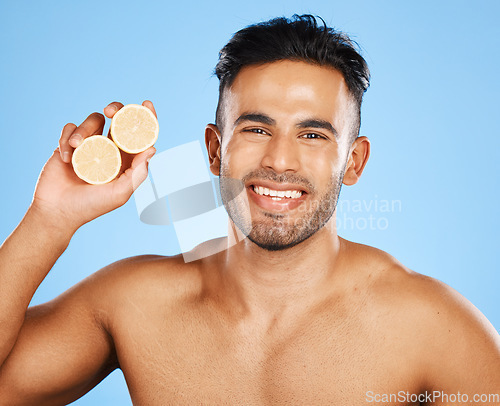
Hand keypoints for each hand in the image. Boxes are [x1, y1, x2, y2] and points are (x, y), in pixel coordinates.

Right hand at [31, 101, 156, 231]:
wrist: (57, 211)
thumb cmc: (91, 206)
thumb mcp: (119, 193)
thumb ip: (137, 174)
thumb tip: (152, 149)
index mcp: (125, 160)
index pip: (139, 136)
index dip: (146, 119)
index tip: (146, 104)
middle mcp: (110, 149)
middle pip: (118, 119)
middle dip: (117, 109)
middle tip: (111, 111)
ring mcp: (89, 145)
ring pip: (93, 120)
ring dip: (84, 129)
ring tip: (75, 147)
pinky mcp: (68, 144)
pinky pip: (70, 128)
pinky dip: (67, 138)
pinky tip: (66, 158)